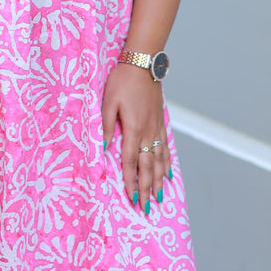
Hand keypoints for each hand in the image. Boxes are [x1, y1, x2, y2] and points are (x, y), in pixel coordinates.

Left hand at [101, 63, 169, 213]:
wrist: (143, 63)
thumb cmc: (123, 80)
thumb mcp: (108, 101)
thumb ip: (106, 125)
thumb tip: (103, 148)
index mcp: (133, 129)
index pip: (130, 162)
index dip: (130, 182)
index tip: (131, 200)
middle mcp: (148, 132)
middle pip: (148, 166)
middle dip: (146, 188)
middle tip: (146, 208)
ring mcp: (156, 127)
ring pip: (159, 160)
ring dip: (157, 180)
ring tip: (158, 197)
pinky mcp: (160, 121)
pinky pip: (165, 148)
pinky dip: (167, 163)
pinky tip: (167, 173)